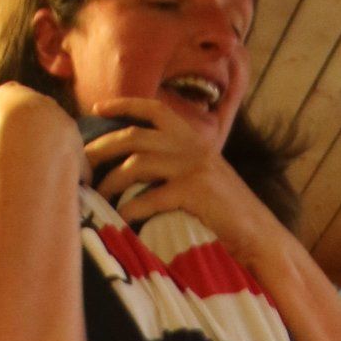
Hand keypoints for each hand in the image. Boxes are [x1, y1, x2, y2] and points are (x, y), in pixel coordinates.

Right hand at [0, 82, 83, 183]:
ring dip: (44, 158)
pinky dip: (64, 179)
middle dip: (21, 141)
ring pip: (52, 141)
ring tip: (32, 182)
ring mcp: (61, 122)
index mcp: (8, 96)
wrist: (31, 140)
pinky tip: (55, 193)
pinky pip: (72, 165)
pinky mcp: (76, 145)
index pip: (1, 104)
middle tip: (10, 166)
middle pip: (29, 123)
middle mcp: (38, 103)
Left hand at [82, 96, 275, 258]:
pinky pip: (151, 197)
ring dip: (111, 182)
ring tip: (99, 197)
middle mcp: (192, 146)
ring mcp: (194, 167)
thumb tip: (136, 169)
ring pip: (136, 164)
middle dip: (102, 148)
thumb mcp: (203, 177)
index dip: (124, 105)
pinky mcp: (195, 192)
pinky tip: (122, 219)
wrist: (259, 235)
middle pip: (134, 136)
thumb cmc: (226, 213)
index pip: (155, 110)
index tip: (97, 110)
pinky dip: (131, 208)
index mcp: (194, 139)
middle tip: (82, 163)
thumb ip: (176, 166)